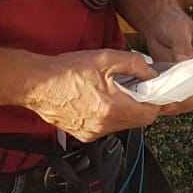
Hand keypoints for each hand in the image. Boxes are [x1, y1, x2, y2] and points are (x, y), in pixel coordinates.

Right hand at [20, 48, 160, 141]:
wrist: (37, 84)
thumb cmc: (68, 70)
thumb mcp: (106, 58)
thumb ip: (134, 64)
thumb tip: (151, 72)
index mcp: (113, 108)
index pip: (149, 115)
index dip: (155, 102)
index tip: (152, 91)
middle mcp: (104, 126)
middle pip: (137, 122)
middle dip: (140, 105)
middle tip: (133, 88)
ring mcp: (93, 133)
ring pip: (121, 125)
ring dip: (124, 110)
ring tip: (114, 91)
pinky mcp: (83, 134)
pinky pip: (106, 128)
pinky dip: (109, 116)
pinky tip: (99, 100)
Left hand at [138, 6, 192, 117]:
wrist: (157, 21)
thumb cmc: (172, 22)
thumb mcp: (178, 33)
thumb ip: (182, 50)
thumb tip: (183, 65)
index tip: (182, 92)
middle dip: (184, 100)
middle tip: (168, 101)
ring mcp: (187, 78)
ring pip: (185, 98)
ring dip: (173, 103)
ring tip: (158, 102)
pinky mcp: (174, 81)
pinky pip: (172, 96)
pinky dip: (164, 100)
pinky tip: (154, 99)